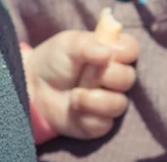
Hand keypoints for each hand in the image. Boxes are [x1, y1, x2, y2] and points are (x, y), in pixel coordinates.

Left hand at [22, 29, 138, 139]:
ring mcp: (109, 100)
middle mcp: (115, 77)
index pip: (132, 50)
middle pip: (129, 78)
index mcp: (112, 52)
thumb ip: (87, 44)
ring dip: (96, 99)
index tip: (108, 52)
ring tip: (75, 94)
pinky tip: (74, 108)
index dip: (124, 52)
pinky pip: (104, 123)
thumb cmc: (55, 60)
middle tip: (86, 72)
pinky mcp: (99, 122)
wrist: (34, 87)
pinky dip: (88, 115)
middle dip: (107, 75)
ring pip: (119, 104)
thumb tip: (107, 54)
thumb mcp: (68, 44)